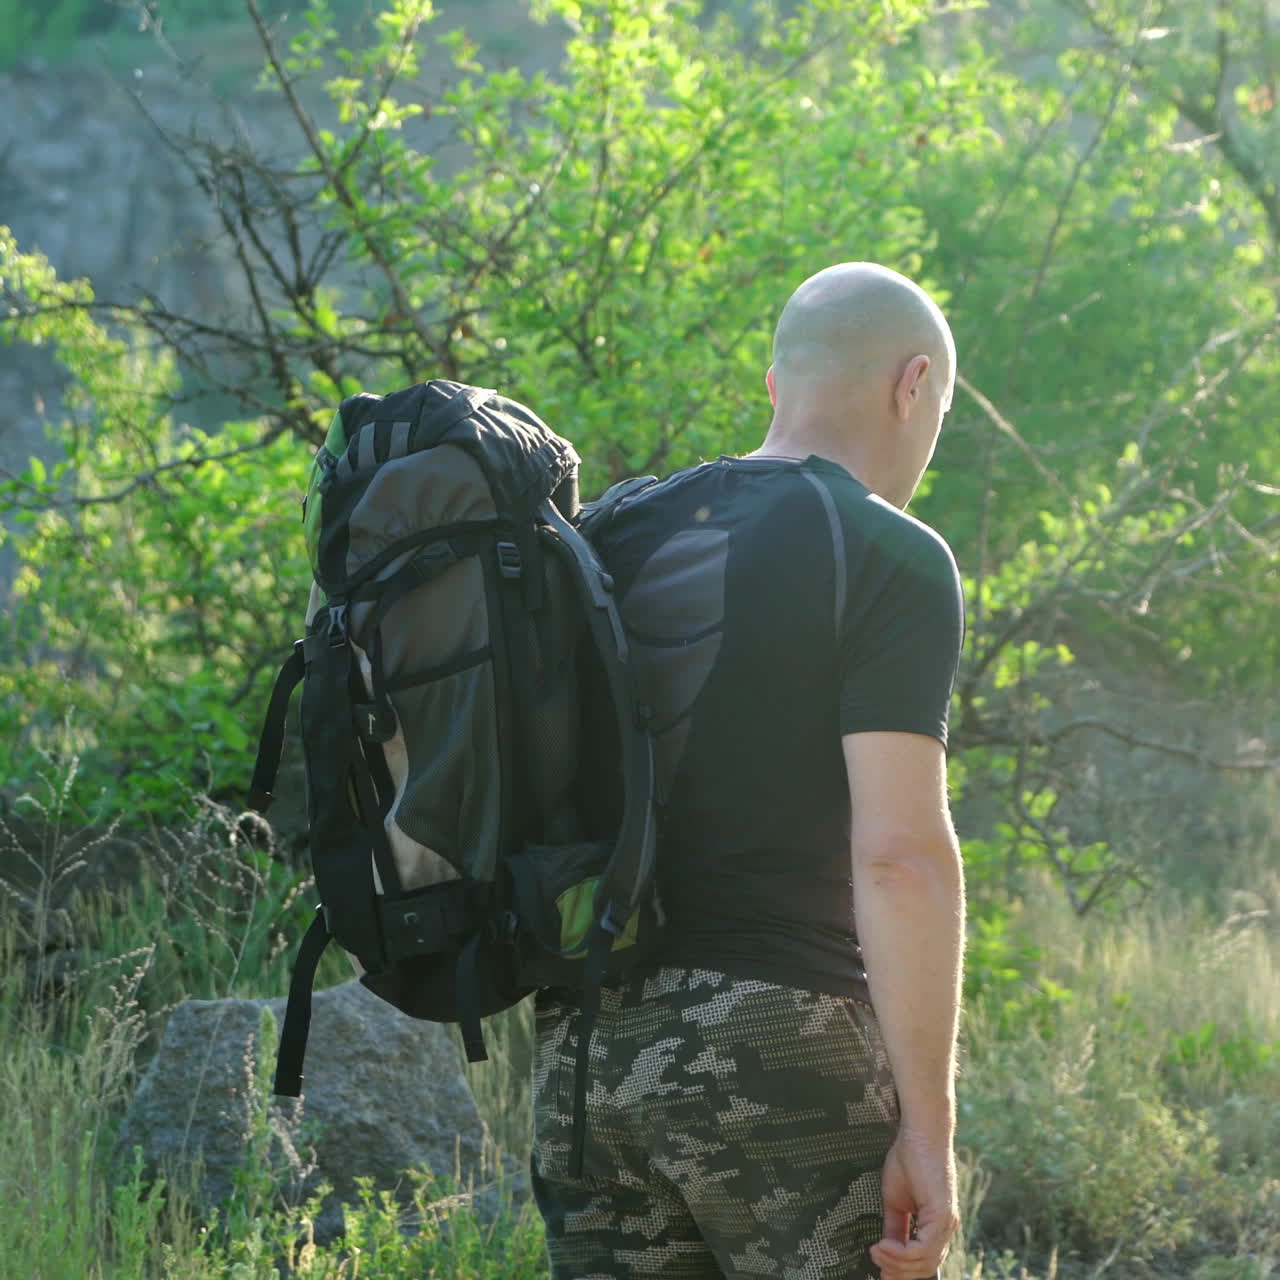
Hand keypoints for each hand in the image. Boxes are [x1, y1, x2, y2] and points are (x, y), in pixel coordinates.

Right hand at [868, 1130, 957, 1279]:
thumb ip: (895, 1226)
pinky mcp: (942, 1215)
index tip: (882, 1271)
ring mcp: (946, 1222)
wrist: (920, 1132)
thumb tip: (887, 1249)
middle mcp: (946, 1226)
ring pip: (924, 1262)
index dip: (902, 1271)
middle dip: (898, 1271)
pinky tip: (883, 1245)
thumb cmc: (909, 1157)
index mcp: (937, 1223)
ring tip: (876, 1252)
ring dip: (896, 1263)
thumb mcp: (896, 1199)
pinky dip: (901, 1253)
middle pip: (925, 1267)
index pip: (924, 1260)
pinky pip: (923, 1248)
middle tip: (876, 1264)